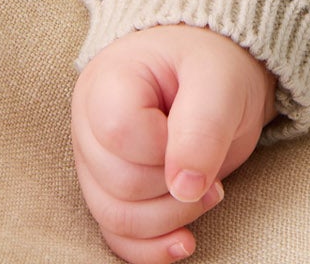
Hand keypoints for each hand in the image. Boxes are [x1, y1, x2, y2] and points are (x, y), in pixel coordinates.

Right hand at [71, 25, 277, 260]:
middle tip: (213, 172)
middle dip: (175, 188)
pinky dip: (151, 248)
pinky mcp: (110, 193)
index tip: (202, 132)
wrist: (214, 71)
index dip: (165, 148)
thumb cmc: (212, 64)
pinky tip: (185, 242)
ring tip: (210, 193)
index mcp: (108, 81)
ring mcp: (95, 163)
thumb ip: (203, 127)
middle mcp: (89, 125)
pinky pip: (117, 236)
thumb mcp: (219, 81)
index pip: (120, 133)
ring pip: (114, 217)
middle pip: (119, 184)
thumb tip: (185, 189)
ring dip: (170, 218)